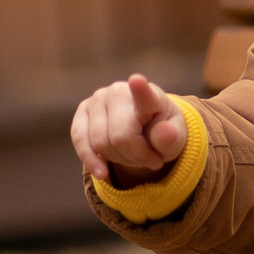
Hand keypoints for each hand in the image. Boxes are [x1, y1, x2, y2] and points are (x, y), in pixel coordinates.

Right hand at [73, 70, 188, 187]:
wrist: (145, 129)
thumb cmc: (161, 132)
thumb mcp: (174, 139)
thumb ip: (171, 138)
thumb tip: (167, 133)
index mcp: (150, 96)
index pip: (145, 95)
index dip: (140, 89)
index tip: (137, 80)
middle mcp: (120, 92)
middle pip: (120, 138)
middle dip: (135, 157)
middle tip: (150, 158)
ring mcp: (98, 99)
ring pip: (100, 143)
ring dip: (118, 160)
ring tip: (134, 156)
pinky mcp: (82, 111)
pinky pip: (80, 140)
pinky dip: (90, 160)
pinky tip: (102, 172)